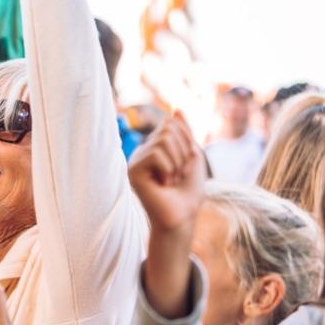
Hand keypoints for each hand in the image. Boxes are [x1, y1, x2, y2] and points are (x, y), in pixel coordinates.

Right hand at [128, 112, 205, 317]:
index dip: (187, 142)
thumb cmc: (188, 191)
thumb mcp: (192, 155)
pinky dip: (168, 168)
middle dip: (183, 152)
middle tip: (178, 175)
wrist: (183, 215)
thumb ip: (184, 132)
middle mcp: (142, 152)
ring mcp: (136, 161)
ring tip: (171, 180)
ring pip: (163, 140)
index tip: (184, 166)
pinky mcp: (133, 171)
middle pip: (168, 129)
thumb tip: (176, 109)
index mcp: (154, 147)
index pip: (172, 124)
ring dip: (177, 162)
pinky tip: (163, 184)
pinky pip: (156, 154)